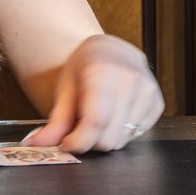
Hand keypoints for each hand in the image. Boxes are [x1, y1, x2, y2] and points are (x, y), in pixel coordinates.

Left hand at [23, 35, 161, 152]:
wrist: (111, 50)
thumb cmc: (85, 68)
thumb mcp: (65, 88)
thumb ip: (55, 120)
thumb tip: (38, 143)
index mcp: (104, 71)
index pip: (95, 121)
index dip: (78, 141)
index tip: (67, 143)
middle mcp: (131, 80)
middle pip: (108, 137)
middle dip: (90, 141)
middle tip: (81, 127)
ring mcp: (148, 91)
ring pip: (122, 141)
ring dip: (105, 137)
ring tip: (99, 118)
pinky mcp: (157, 103)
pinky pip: (136, 135)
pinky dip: (121, 132)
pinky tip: (115, 115)